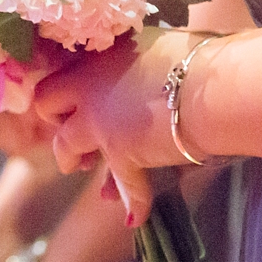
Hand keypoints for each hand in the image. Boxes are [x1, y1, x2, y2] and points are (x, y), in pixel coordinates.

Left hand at [37, 30, 197, 222]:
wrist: (214, 88)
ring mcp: (100, 123)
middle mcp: (89, 88)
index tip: (75, 98)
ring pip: (65, 146)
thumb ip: (138, 55)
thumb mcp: (157, 43)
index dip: (66, 89)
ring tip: (81, 168)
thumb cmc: (198, 56)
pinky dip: (132, 202)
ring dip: (70, 159)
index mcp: (98, 56)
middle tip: (72, 130)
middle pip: (47, 104)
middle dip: (56, 120)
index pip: (63, 70)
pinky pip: (124, 183)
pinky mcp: (122, 154)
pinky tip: (134, 217)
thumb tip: (146, 56)